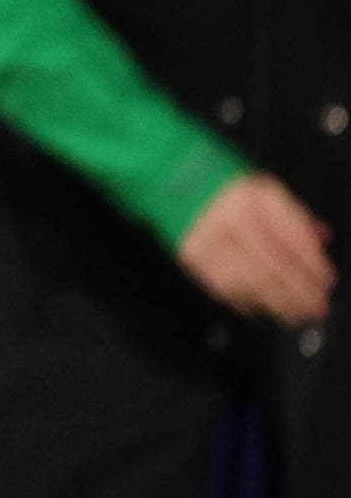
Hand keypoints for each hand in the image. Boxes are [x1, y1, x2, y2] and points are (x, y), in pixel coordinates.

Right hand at [178, 171, 336, 325]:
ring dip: (276, 302)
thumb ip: (293, 217)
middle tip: (316, 308)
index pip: (291, 237)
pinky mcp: (191, 256)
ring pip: (250, 279)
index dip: (312, 263)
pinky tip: (259, 308)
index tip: (327, 282)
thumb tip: (321, 240)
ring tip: (295, 316)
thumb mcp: (265, 193)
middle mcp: (232, 220)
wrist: (172, 181)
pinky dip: (244, 300)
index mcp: (255, 199)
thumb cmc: (228, 191)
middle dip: (299, 290)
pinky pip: (223, 285)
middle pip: (274, 264)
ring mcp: (209, 240)